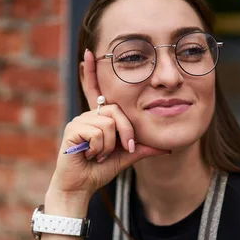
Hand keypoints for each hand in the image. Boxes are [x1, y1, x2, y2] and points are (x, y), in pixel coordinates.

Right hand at [49, 49, 168, 196]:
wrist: (81, 187)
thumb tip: (167, 147)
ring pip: (109, 124)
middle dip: (125, 133)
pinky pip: (98, 133)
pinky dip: (100, 148)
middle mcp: (88, 115)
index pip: (96, 91)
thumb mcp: (126, 156)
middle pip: (117, 111)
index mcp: (98, 118)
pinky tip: (90, 155)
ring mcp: (79, 121)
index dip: (91, 73)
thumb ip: (143, 148)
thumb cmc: (99, 170)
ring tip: (99, 155)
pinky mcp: (72, 130)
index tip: (90, 52)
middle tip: (123, 149)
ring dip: (110, 146)